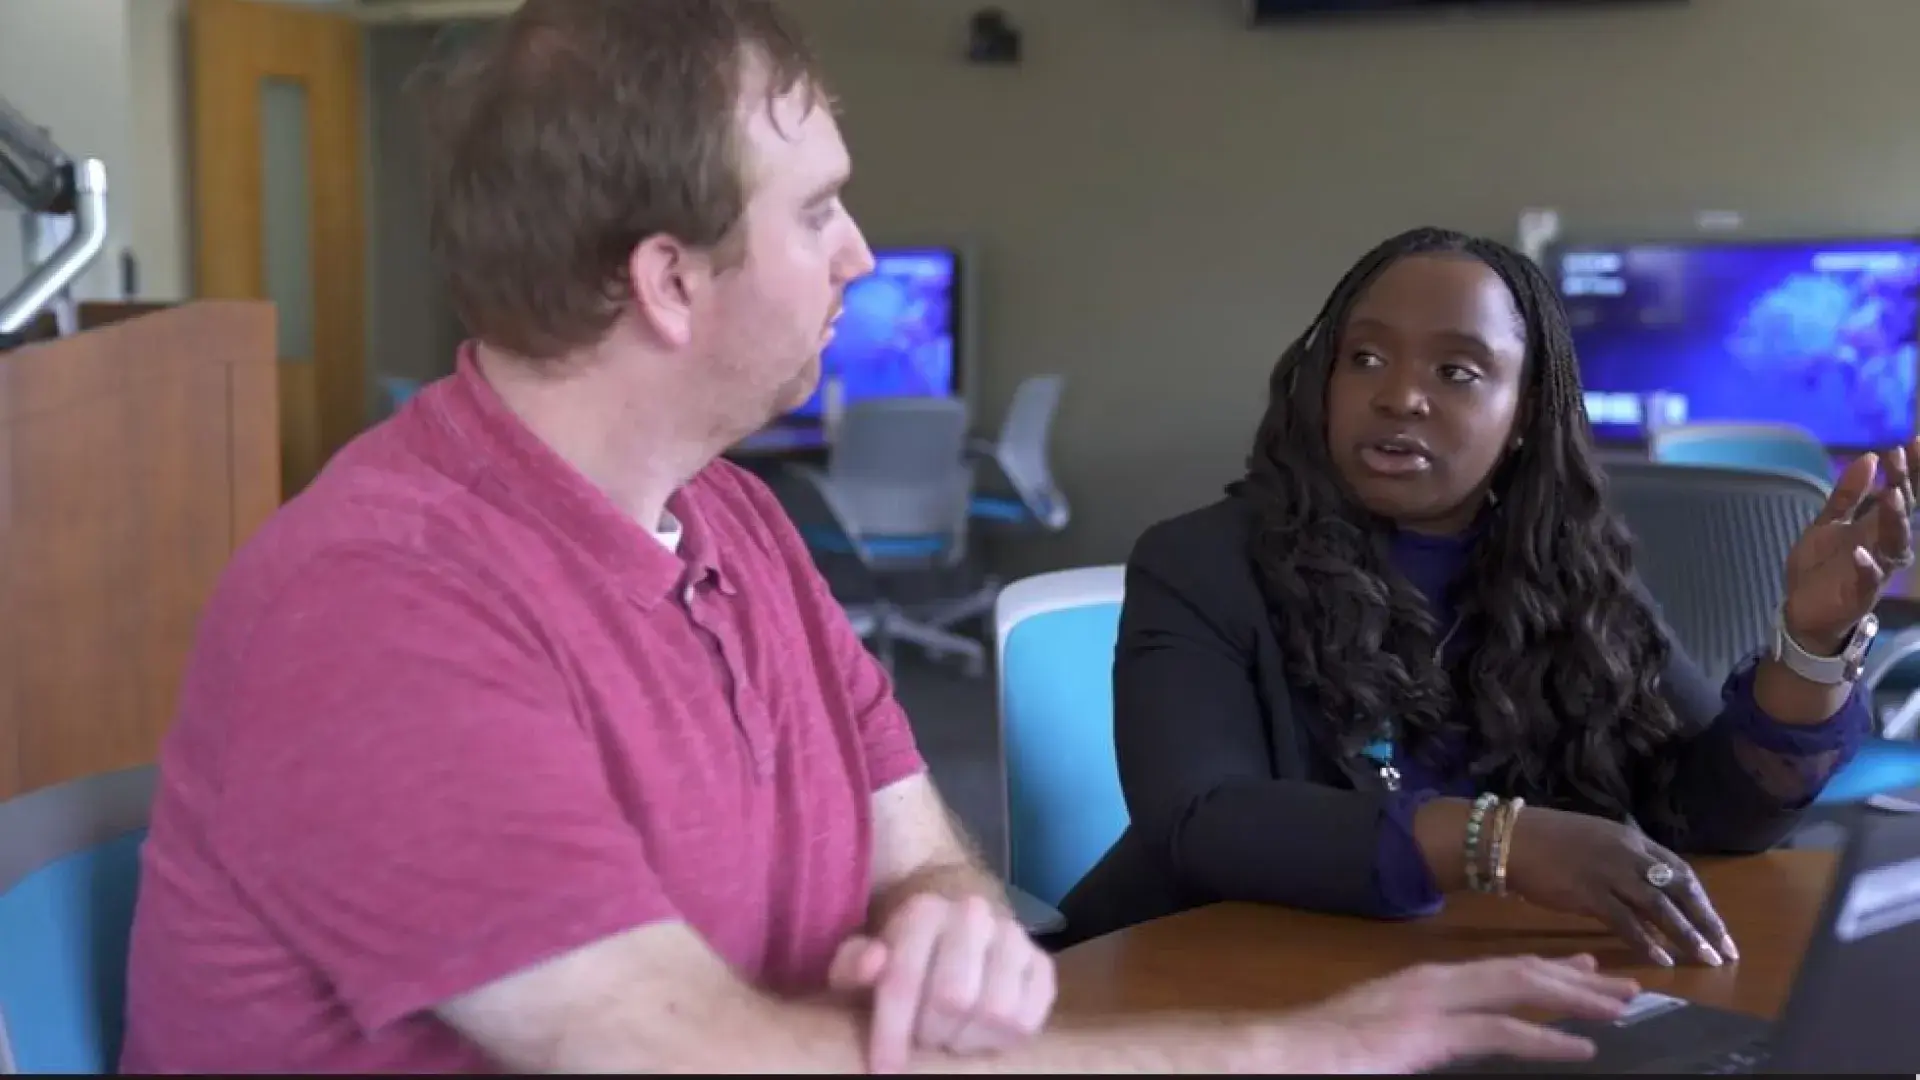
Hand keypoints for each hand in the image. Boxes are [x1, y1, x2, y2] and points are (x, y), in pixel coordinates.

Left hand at [825, 893, 1054, 1072]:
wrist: (952, 931)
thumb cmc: (901, 956)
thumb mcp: (864, 961)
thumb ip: (853, 965)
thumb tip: (873, 963)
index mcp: (924, 911)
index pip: (904, 980)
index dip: (891, 1032)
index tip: (884, 1068)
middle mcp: (973, 914)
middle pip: (953, 999)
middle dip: (931, 1032)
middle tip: (923, 1038)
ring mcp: (1014, 937)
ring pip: (997, 1011)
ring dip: (967, 1039)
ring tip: (950, 1036)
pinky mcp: (1042, 964)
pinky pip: (1030, 1018)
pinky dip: (1003, 1039)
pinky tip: (979, 1033)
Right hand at [1258, 954, 1638, 1072]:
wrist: (1288, 1052)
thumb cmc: (1326, 1048)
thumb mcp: (1388, 1032)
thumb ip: (1428, 1029)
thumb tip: (1454, 1037)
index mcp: (1424, 982)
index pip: (1497, 968)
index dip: (1547, 969)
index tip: (1586, 972)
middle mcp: (1434, 982)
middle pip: (1518, 971)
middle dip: (1574, 978)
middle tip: (1626, 986)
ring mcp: (1432, 1003)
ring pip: (1517, 989)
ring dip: (1573, 998)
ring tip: (1620, 1008)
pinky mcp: (1429, 1032)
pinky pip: (1498, 1032)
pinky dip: (1544, 1036)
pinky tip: (1580, 1047)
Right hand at [1506, 806, 1735, 967]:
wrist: (1510, 838)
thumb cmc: (1547, 839)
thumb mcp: (1595, 840)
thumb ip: (1623, 860)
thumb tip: (1645, 887)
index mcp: (1632, 839)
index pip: (1681, 871)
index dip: (1702, 902)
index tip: (1717, 926)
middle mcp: (1628, 854)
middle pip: (1679, 890)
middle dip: (1706, 922)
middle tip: (1725, 950)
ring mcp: (1609, 873)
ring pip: (1659, 908)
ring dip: (1686, 936)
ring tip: (1705, 960)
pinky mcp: (1589, 893)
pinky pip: (1626, 922)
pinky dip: (1646, 942)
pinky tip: (1662, 961)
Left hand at [1781, 440, 1917, 652]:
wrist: (1802, 610)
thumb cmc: (1821, 565)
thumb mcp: (1828, 523)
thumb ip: (1848, 494)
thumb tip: (1869, 457)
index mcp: (1875, 526)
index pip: (1899, 493)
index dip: (1909, 469)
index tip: (1913, 441)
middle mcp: (1882, 544)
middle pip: (1902, 512)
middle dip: (1904, 484)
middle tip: (1899, 456)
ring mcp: (1875, 568)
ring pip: (1895, 543)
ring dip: (1895, 520)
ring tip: (1891, 494)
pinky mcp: (1860, 592)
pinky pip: (1869, 579)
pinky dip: (1867, 566)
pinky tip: (1860, 552)